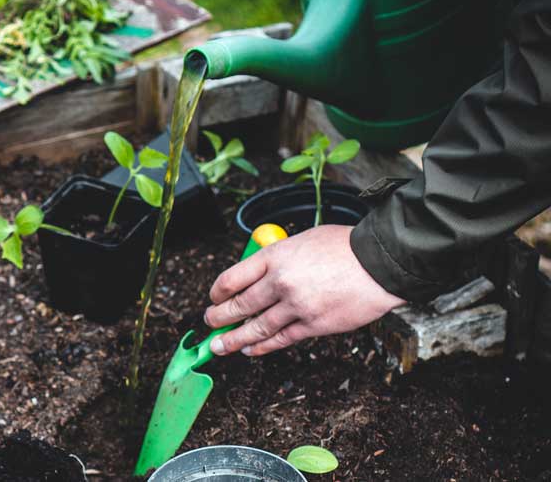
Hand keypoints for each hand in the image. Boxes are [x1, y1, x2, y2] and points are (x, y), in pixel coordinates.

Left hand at [204, 225, 404, 355]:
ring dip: (233, 340)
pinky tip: (250, 350)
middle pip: (239, 305)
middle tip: (209, 323)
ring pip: (255, 328)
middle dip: (218, 318)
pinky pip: (280, 340)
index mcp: (275, 256)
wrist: (379, 263)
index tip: (213, 298)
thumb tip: (258, 274)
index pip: (232, 278)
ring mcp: (296, 306)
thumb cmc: (344, 247)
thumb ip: (278, 257)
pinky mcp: (313, 325)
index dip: (217, 292)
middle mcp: (280, 282)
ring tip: (219, 346)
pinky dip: (262, 347)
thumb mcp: (301, 240)